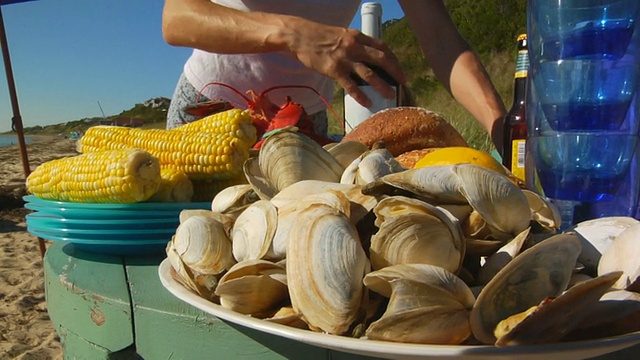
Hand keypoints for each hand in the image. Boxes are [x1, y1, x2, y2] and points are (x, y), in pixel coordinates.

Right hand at [284, 19, 405, 106]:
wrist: (300, 36)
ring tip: (391, 95)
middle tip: (403, 82)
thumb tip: (366, 55)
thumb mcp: (342, 35)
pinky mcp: (334, 70)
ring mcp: (345, 59)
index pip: (382, 47)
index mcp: (357, 37)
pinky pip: (351, 85)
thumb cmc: (319, 36)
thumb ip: (355, 44)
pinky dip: (361, 95)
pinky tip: (368, 102)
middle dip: (394, 71)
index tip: (399, 68)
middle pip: (381, 59)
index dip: (393, 58)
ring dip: (382, 85)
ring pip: (369, 74)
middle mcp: (354, 47)